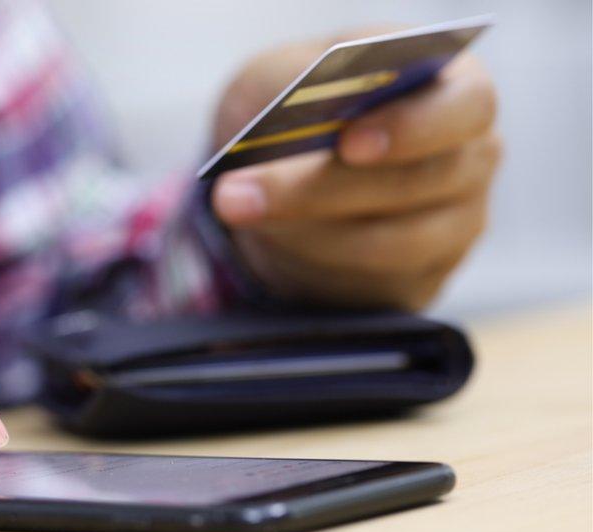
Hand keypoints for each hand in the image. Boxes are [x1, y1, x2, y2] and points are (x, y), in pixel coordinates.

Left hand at [210, 31, 500, 309]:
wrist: (279, 162)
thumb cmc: (297, 103)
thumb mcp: (285, 73)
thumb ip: (298, 80)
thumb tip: (305, 115)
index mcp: (456, 91)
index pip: (464, 108)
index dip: (411, 128)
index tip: (348, 143)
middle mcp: (470, 161)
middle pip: (419, 185)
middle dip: (320, 191)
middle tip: (236, 192)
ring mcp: (454, 228)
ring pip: (390, 246)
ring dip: (303, 232)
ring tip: (236, 210)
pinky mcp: (418, 281)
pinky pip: (368, 285)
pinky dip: (308, 263)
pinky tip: (266, 238)